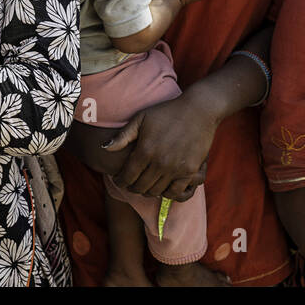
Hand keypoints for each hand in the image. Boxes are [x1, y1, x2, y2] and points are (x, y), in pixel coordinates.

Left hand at [102, 94, 217, 197]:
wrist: (198, 110)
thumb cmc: (167, 111)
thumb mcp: (141, 118)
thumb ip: (123, 136)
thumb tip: (105, 149)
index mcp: (145, 150)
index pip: (127, 176)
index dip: (120, 181)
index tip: (118, 180)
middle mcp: (160, 162)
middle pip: (140, 187)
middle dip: (132, 187)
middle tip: (130, 184)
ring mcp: (176, 168)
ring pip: (156, 191)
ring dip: (148, 191)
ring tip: (145, 185)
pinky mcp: (190, 171)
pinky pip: (175, 192)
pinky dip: (166, 193)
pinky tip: (162, 187)